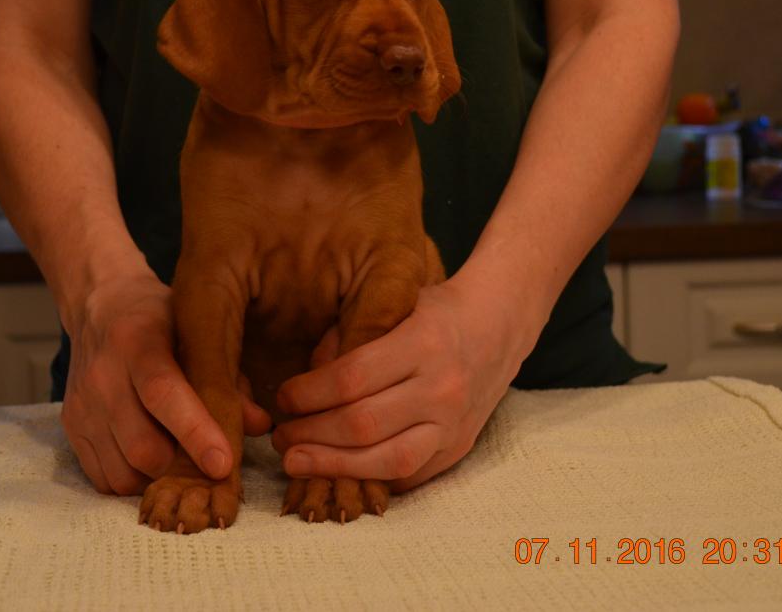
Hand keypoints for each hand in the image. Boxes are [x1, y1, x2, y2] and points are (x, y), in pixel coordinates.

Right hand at [61, 268, 270, 494]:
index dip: (195, 433)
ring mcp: (83, 404)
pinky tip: (149, 460)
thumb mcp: (198, 331)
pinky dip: (133, 480)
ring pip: (123, 471)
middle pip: (142, 445)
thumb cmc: (161, 320)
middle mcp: (103, 375)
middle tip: (204, 461)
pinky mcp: (70, 426)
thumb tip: (259, 425)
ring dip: (157, 477)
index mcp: (137, 342)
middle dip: (180, 466)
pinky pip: (103, 478)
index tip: (223, 464)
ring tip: (176, 457)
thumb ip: (229, 377)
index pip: (163, 395)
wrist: (100, 304)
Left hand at [271, 272, 536, 491]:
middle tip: (281, 435)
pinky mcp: (459, 448)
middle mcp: (442, 387)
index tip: (284, 398)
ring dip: (333, 466)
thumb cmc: (433, 310)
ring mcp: (454, 423)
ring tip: (297, 461)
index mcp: (422, 342)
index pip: (350, 379)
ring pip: (386, 461)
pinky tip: (338, 469)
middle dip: (310, 434)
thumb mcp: (392, 304)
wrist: (500, 324)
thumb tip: (304, 383)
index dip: (307, 394)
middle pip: (362, 425)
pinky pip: (408, 476)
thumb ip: (349, 337)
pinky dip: (368, 476)